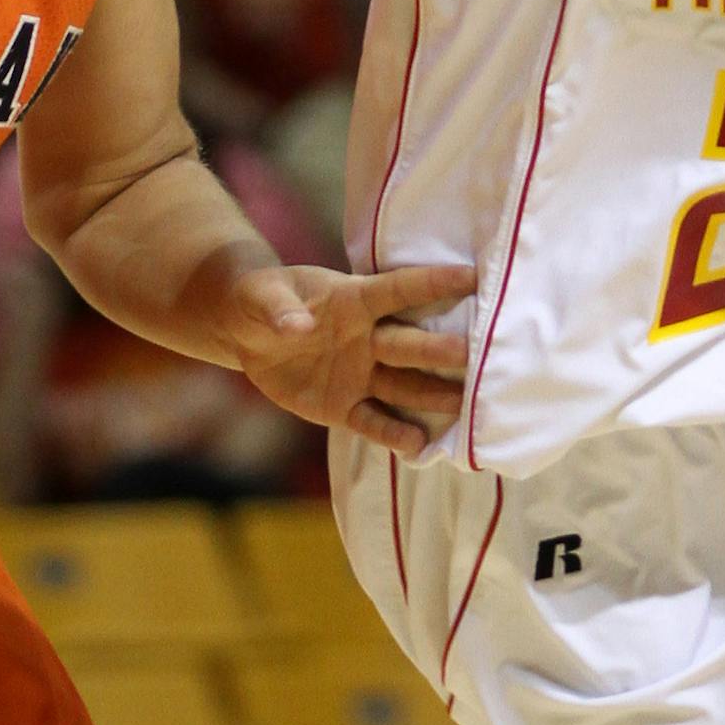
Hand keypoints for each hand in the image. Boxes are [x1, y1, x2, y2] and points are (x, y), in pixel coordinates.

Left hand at [222, 262, 473, 454]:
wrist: (249, 335)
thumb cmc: (263, 300)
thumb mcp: (261, 297)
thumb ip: (278, 309)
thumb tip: (297, 326)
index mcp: (354, 299)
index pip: (399, 289)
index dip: (434, 282)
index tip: (475, 277)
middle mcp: (367, 337)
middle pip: (408, 344)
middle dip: (439, 350)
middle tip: (474, 355)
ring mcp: (360, 374)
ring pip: (403, 386)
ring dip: (432, 395)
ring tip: (467, 406)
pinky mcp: (344, 407)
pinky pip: (373, 422)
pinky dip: (394, 435)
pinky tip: (419, 447)